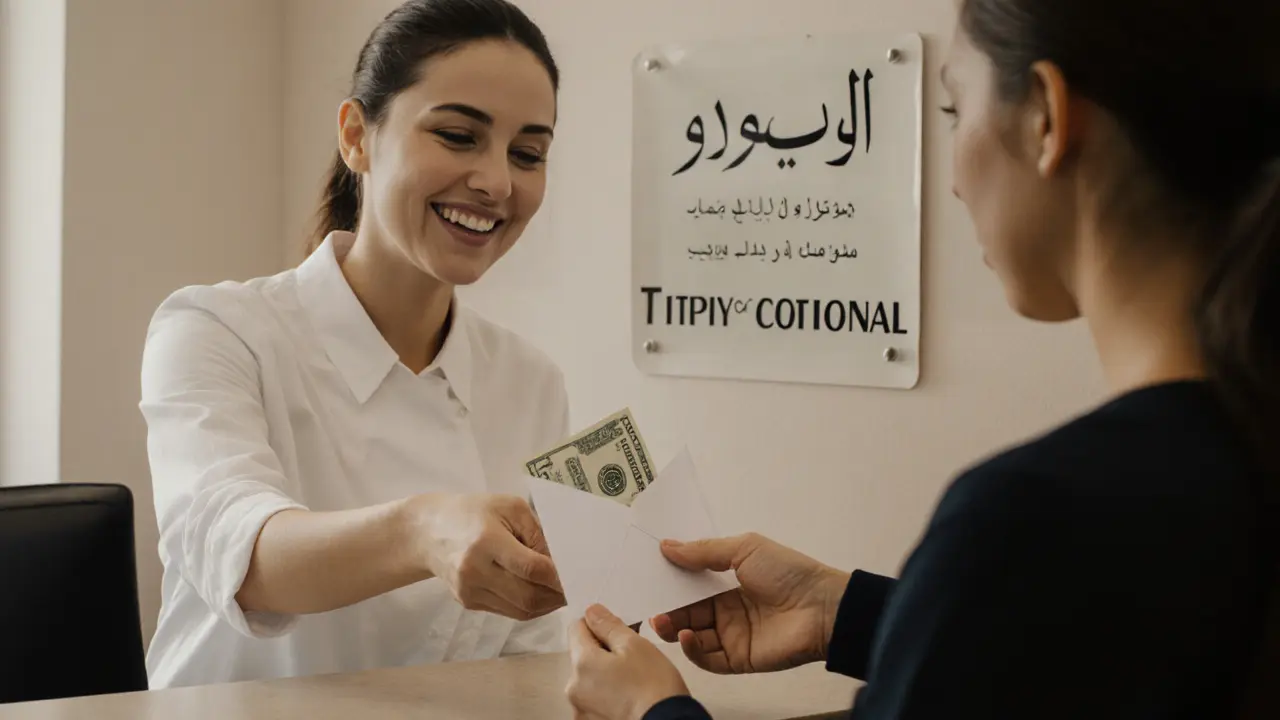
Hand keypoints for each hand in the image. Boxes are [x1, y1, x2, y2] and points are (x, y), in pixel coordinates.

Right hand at [407, 493, 565, 620]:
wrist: (429, 531)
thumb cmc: (473, 512)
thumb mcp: (510, 508)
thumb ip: (538, 533)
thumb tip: (562, 561)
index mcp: (486, 541)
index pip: (531, 568)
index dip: (559, 576)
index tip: (579, 574)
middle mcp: (474, 571)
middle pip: (528, 595)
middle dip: (557, 594)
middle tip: (576, 587)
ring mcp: (469, 591)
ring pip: (521, 609)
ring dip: (547, 605)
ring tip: (562, 592)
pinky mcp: (468, 603)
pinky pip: (509, 611)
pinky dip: (530, 607)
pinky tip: (541, 594)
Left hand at [567, 604, 690, 719]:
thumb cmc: (654, 686)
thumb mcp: (635, 645)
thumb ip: (609, 625)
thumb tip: (591, 612)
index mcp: (582, 663)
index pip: (576, 628)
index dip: (597, 625)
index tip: (619, 633)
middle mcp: (573, 688)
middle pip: (582, 656)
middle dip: (603, 653)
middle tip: (632, 659)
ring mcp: (580, 711)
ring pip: (589, 680)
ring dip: (605, 676)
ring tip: (633, 683)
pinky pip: (595, 701)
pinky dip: (608, 697)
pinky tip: (629, 701)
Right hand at [651, 533, 849, 673]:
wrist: (822, 608)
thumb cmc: (788, 572)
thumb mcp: (744, 549)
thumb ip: (704, 551)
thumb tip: (667, 546)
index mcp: (729, 583)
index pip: (691, 586)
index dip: (671, 583)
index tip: (648, 578)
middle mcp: (728, 610)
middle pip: (687, 612)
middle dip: (666, 608)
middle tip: (649, 605)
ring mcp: (732, 636)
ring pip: (692, 636)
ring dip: (673, 628)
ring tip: (661, 621)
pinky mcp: (738, 659)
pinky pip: (707, 658)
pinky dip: (692, 649)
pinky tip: (685, 635)